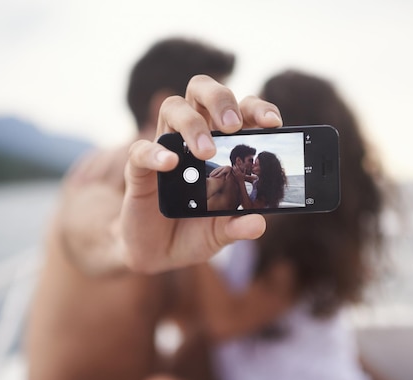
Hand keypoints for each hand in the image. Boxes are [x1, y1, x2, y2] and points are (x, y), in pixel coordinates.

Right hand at [119, 75, 281, 273]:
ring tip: (206, 151)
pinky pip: (141, 151)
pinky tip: (170, 164)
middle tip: (232, 125)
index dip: (256, 108)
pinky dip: (155, 153)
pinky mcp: (139, 170)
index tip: (272, 122)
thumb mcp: (220, 233)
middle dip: (220, 99)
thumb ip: (237, 226)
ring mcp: (164, 149)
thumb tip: (258, 222)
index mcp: (220, 144)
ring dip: (191, 123)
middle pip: (202, 91)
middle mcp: (191, 137)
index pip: (239, 110)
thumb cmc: (194, 232)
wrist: (158, 254)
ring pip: (172, 108)